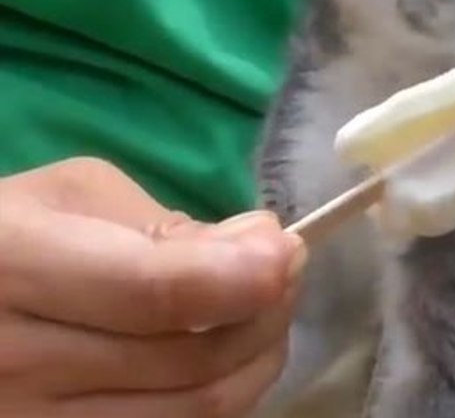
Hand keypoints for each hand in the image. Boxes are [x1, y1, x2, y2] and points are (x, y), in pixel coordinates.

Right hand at [0, 157, 306, 416]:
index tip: (287, 250)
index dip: (244, 277)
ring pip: (194, 412)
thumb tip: (260, 249)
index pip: (158, 293)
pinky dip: (219, 398)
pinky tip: (224, 360)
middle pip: (191, 362)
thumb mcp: (69, 198)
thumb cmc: (7, 236)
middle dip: (267, 313)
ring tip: (262, 315)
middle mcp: (18, 360)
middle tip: (284, 271)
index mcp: (15, 267)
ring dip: (256, 361)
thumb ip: (164, 225)